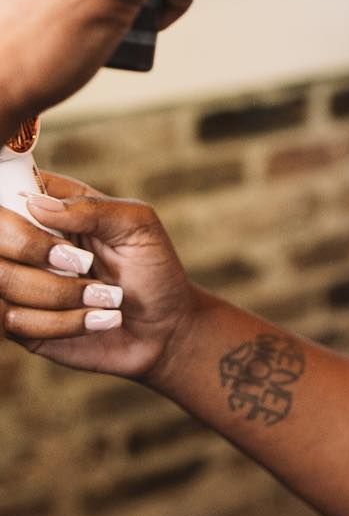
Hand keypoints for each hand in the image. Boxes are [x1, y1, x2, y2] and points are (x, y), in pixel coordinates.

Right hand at [0, 172, 201, 382]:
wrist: (164, 329)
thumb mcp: (137, 226)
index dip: (15, 200)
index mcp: (52, 205)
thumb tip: (37, 204)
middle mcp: (27, 241)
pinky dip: (61, 323)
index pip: (10, 187)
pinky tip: (95, 320)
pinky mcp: (20, 324)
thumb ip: (91, 209)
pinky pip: (13, 321)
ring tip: (105, 297)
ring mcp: (20, 282)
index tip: (47, 219)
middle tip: (85, 263)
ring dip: (60, 293)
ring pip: (3, 280)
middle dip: (35, 249)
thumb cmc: (154, 269)